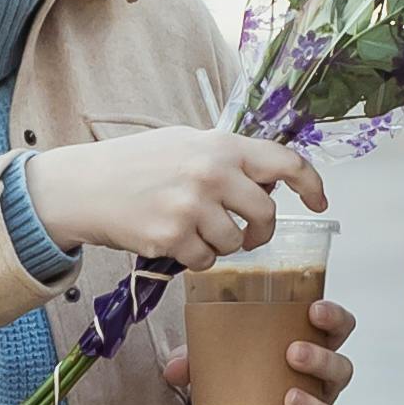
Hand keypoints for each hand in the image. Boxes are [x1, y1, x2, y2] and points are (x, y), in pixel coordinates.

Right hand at [27, 127, 322, 265]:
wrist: (83, 186)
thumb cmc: (134, 164)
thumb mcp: (184, 143)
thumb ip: (227, 158)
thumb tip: (270, 182)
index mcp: (220, 144)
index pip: (285, 161)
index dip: (311, 184)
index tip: (320, 202)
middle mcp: (211, 172)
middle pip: (265, 214)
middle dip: (260, 231)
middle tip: (246, 235)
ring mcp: (192, 206)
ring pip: (236, 242)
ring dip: (221, 245)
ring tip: (192, 230)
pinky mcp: (172, 237)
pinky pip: (205, 260)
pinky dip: (194, 258)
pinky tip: (172, 240)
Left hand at [191, 297, 355, 404]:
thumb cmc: (237, 383)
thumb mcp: (216, 366)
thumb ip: (195, 361)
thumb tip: (172, 367)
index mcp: (307, 344)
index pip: (337, 326)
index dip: (334, 316)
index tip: (314, 308)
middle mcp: (320, 377)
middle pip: (341, 363)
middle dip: (322, 356)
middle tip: (293, 351)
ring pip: (333, 402)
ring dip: (313, 399)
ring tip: (288, 394)